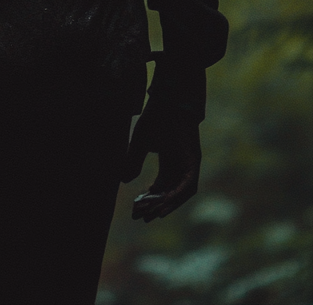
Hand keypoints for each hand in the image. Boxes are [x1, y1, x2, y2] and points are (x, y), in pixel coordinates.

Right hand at [122, 103, 200, 220]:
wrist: (170, 101)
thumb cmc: (156, 118)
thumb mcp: (140, 143)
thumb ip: (133, 161)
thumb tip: (123, 181)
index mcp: (168, 162)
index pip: (160, 187)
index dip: (148, 198)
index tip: (136, 208)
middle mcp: (180, 167)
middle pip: (168, 194)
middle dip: (154, 206)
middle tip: (140, 216)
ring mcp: (188, 166)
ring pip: (179, 193)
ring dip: (166, 205)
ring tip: (151, 215)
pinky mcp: (194, 163)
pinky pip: (187, 186)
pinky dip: (176, 197)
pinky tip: (164, 204)